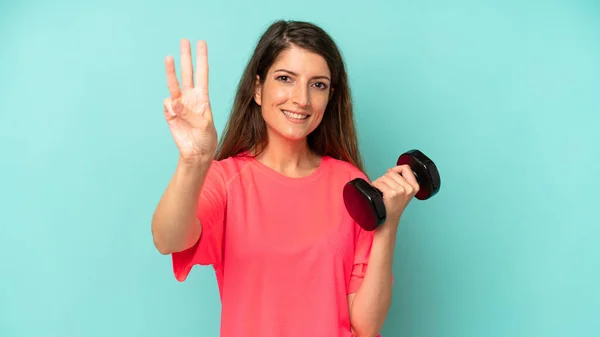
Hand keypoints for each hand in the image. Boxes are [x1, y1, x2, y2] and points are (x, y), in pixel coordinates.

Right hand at [163, 39, 217, 164]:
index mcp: (202, 97)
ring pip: (173, 83)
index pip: (202, 74)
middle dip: (186, 57)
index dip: (202, 58)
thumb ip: (189, 113)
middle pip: (187, 73)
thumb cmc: (205, 138)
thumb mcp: (204, 126)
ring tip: (169, 57)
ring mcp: (179, 105)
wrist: (196, 153)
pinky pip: (167, 104)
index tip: (201, 43)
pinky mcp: (169, 114)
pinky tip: (174, 115)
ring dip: (171, 71)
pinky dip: (170, 107)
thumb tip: (173, 102)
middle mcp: (190, 97)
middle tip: (184, 40)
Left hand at [371, 165, 419, 225]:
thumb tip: (391, 170)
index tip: (392, 174)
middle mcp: (409, 189)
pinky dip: (375, 186)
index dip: (396, 169)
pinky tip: (378, 193)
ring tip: (382, 192)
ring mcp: (401, 191)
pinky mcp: (392, 194)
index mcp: (414, 187)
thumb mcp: (404, 192)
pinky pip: (379, 183)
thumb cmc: (393, 205)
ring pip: (384, 177)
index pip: (406, 168)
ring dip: (379, 183)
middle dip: (385, 178)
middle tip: (385, 189)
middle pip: (392, 172)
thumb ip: (402, 179)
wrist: (388, 220)